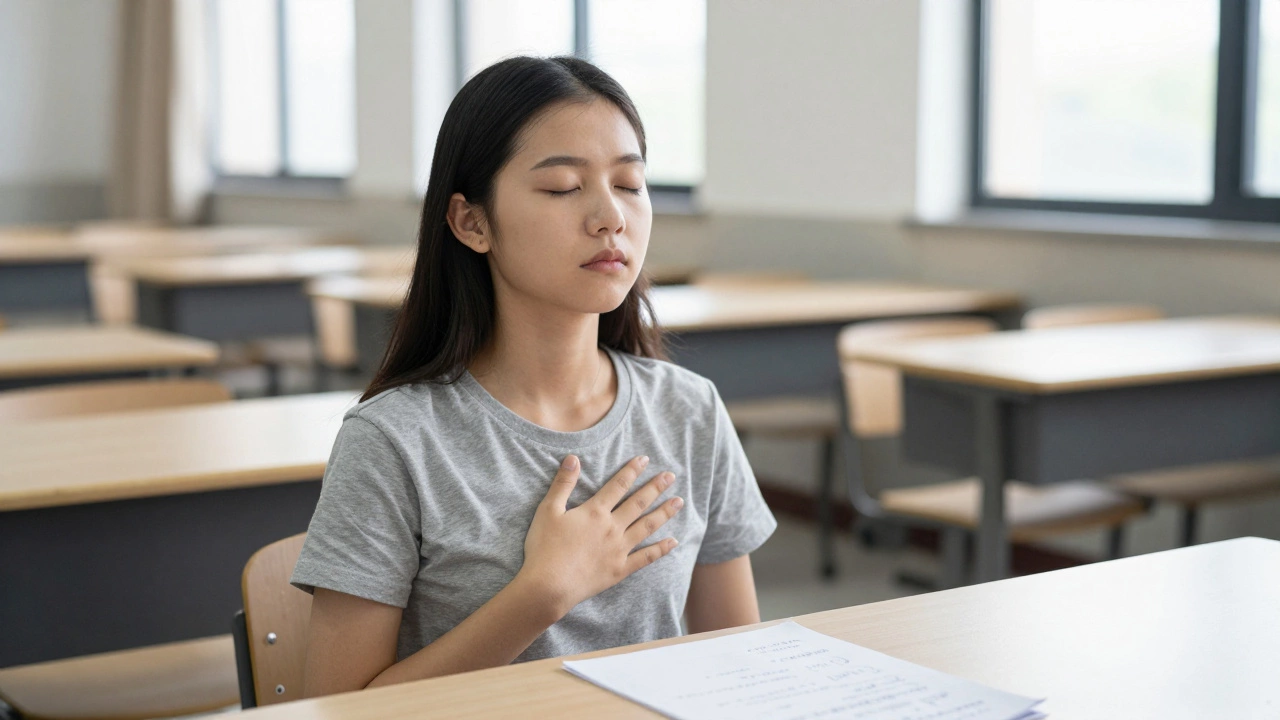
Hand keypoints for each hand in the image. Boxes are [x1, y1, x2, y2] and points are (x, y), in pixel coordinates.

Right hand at [518, 454, 682, 617]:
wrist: (549, 586)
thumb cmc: (545, 548)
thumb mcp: (548, 511)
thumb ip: (563, 484)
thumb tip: (573, 458)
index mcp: (595, 512)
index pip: (618, 485)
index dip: (632, 470)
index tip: (645, 459)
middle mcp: (612, 528)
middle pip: (638, 503)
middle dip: (656, 487)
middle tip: (671, 475)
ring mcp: (619, 550)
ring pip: (647, 527)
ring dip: (664, 513)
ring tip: (679, 501)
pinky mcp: (620, 569)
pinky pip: (645, 558)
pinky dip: (661, 549)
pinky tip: (674, 541)